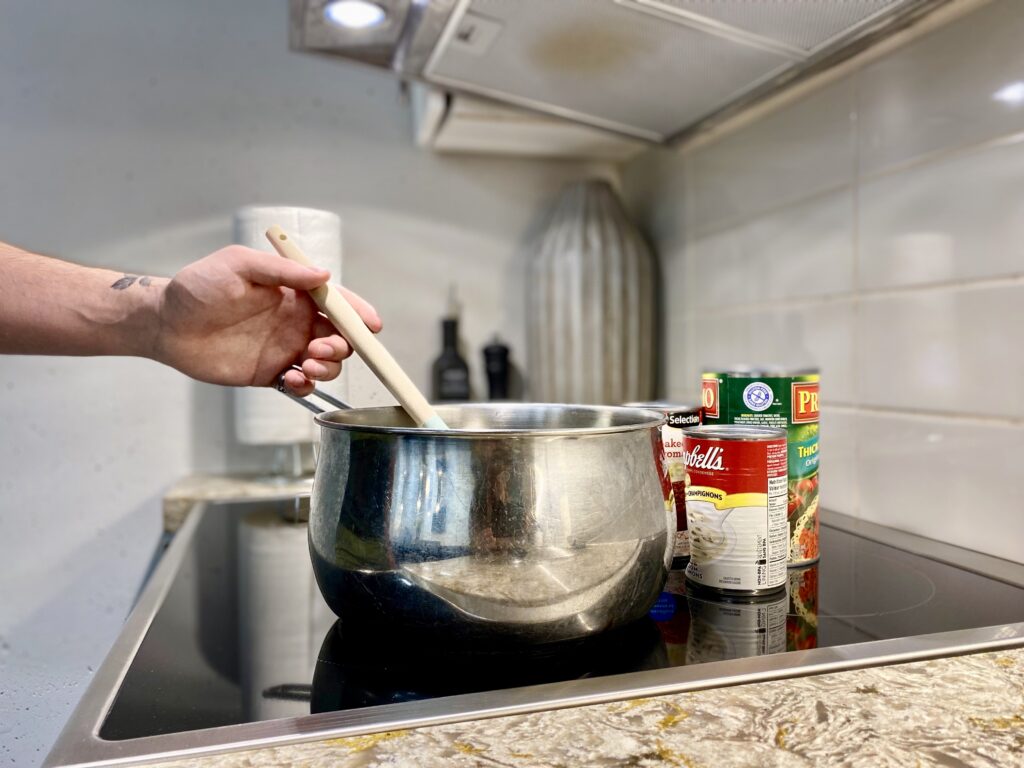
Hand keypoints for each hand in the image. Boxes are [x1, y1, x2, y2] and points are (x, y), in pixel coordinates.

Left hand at [153, 245, 380, 395]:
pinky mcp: (270, 374)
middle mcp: (295, 322)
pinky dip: (307, 385)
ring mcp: (284, 349)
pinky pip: (302, 384)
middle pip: (340, 337)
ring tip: (305, 365)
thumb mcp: (239, 265)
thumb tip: (323, 277)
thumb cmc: (198, 287)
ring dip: (328, 367)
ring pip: (327, 364)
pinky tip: (293, 379)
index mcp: (294, 294)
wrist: (166, 324)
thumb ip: (282, 272)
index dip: (358, 313)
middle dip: (342, 345)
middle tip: (320, 348)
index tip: (371, 325)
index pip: (337, 303)